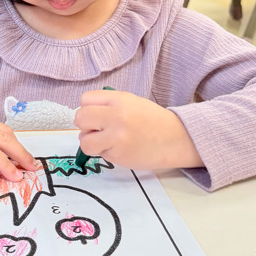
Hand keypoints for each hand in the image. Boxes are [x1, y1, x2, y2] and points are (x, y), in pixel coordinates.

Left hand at [74, 90, 202, 170]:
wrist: (175, 139)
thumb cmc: (152, 120)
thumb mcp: (131, 102)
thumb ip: (108, 105)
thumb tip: (84, 117)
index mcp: (119, 100)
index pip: (85, 100)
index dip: (88, 108)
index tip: (96, 115)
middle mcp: (116, 116)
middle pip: (81, 118)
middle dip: (85, 125)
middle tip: (97, 129)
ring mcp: (116, 137)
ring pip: (84, 141)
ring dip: (91, 142)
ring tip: (105, 141)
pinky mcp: (118, 155)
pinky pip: (99, 154)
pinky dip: (106, 152)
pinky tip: (120, 149)